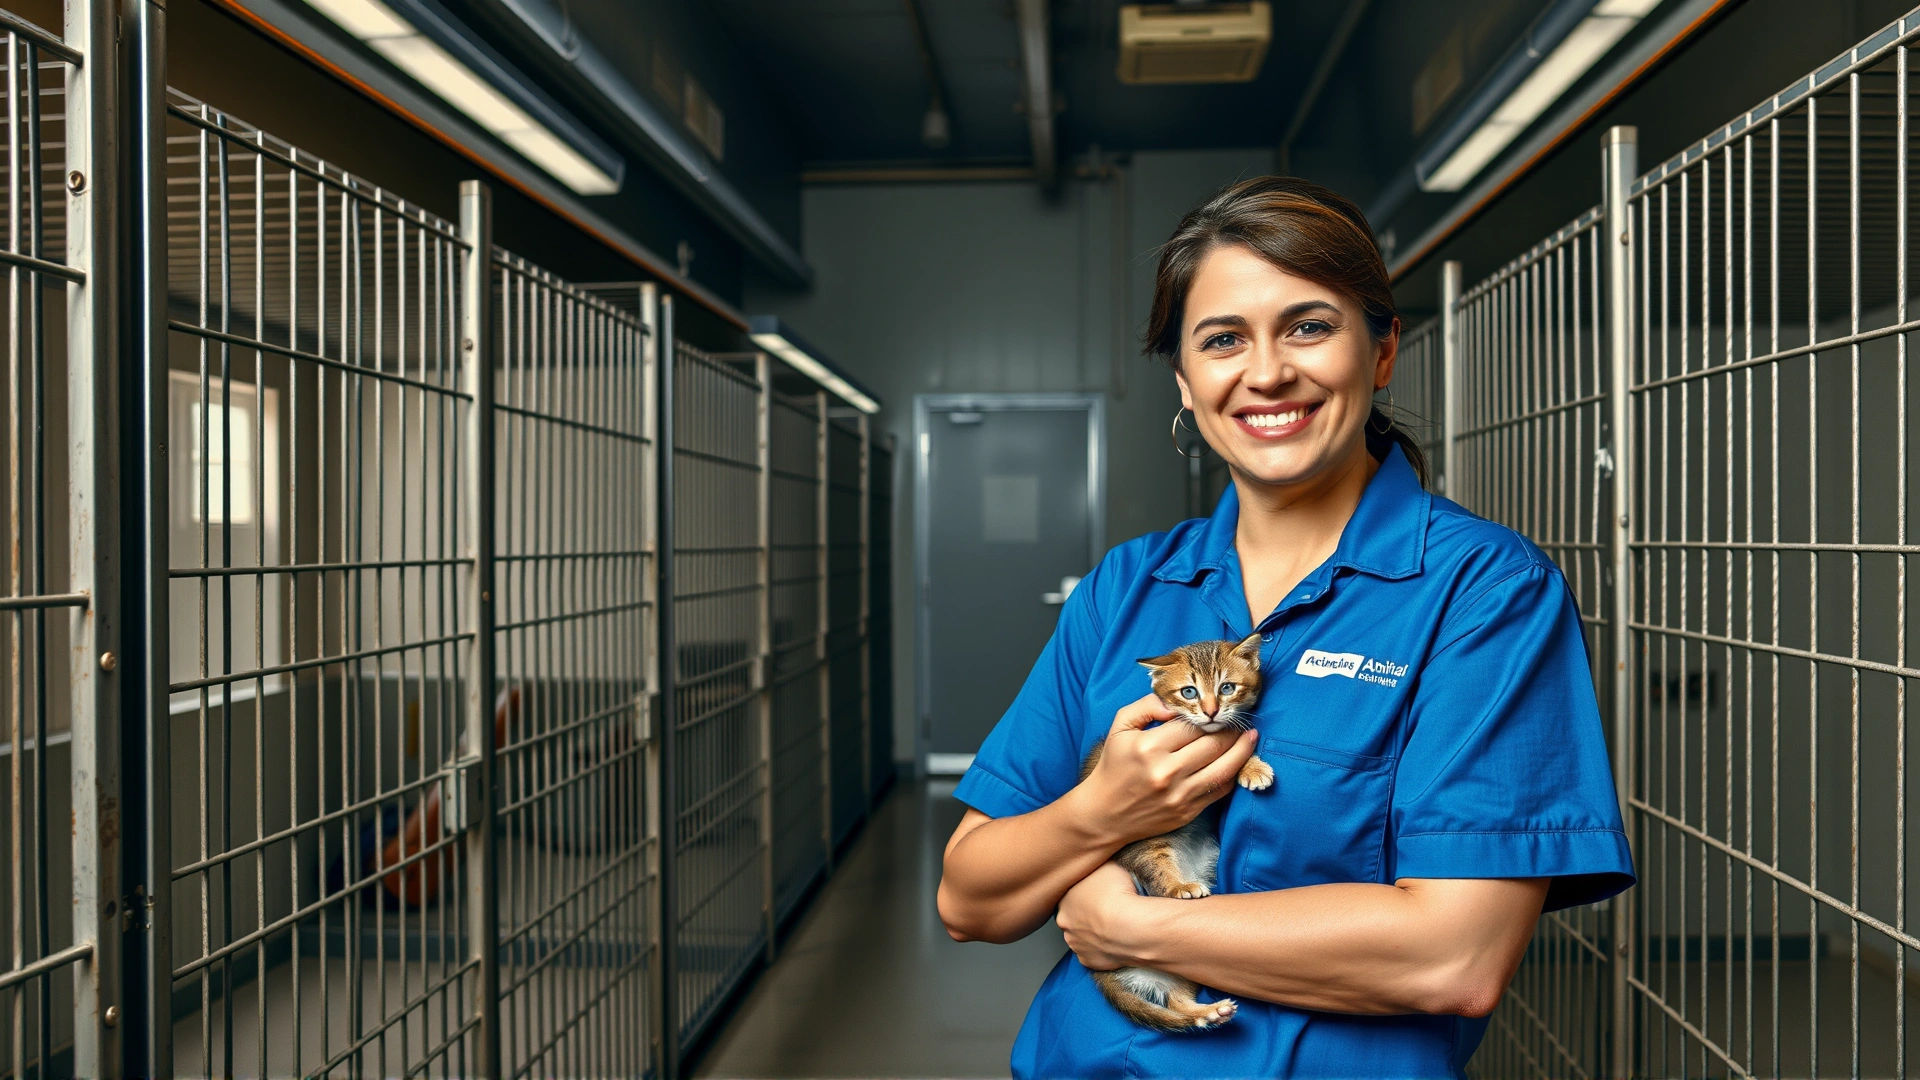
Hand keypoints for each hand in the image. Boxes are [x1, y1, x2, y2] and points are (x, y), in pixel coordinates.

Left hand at [1057, 860, 1144, 971]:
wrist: (1129, 927)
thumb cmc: (1117, 893)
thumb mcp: (1108, 864)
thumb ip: (1099, 865)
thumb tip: (1099, 858)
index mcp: (1064, 899)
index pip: (1070, 895)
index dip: (1086, 893)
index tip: (1101, 893)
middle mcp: (1065, 924)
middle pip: (1073, 918)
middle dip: (1087, 915)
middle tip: (1108, 910)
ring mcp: (1076, 945)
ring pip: (1082, 938)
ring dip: (1094, 934)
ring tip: (1115, 928)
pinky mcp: (1090, 963)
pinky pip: (1095, 955)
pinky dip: (1104, 950)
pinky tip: (1117, 942)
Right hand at [1067, 694, 1257, 846]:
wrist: (1104, 814)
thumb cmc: (1113, 765)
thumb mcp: (1120, 726)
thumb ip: (1147, 705)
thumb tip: (1176, 702)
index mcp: (1149, 747)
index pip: (1191, 725)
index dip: (1208, 715)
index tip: (1217, 709)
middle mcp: (1167, 772)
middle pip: (1213, 744)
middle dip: (1231, 729)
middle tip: (1239, 719)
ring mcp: (1180, 795)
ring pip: (1224, 768)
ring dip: (1243, 750)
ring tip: (1250, 736)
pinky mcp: (1188, 812)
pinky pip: (1220, 790)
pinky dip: (1233, 774)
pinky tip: (1238, 761)